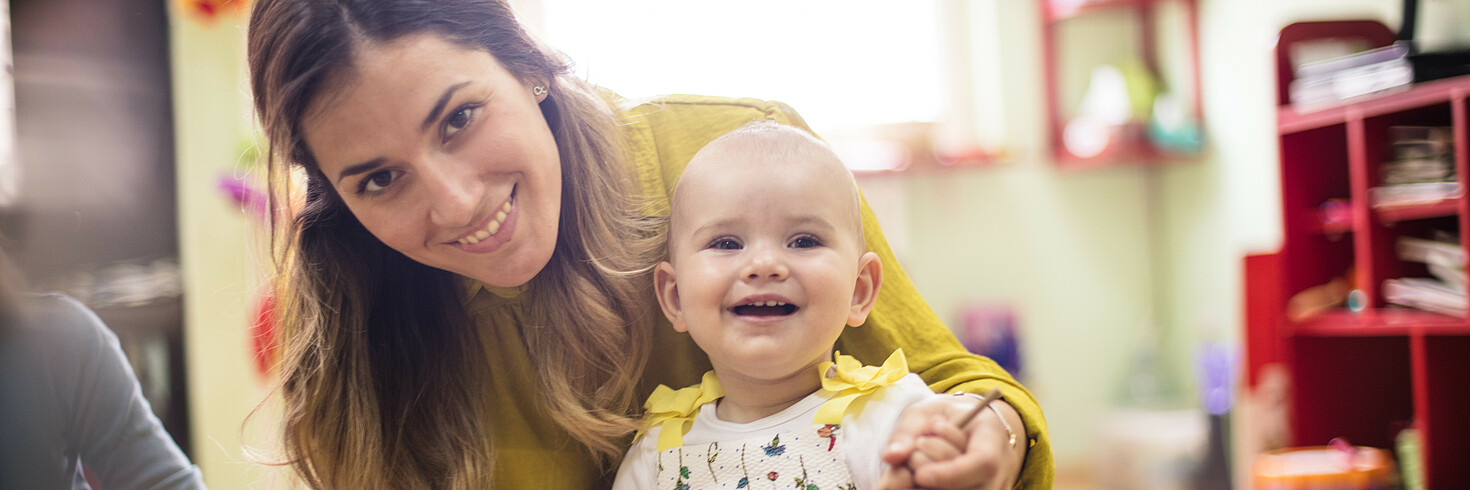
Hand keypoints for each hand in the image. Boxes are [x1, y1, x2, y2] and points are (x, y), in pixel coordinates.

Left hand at [879, 395, 1024, 488]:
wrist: (970, 428)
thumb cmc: (948, 417)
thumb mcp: (926, 412)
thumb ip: (907, 432)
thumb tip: (890, 457)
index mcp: (993, 439)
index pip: (983, 463)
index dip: (951, 473)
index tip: (920, 475)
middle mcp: (1000, 470)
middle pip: (966, 487)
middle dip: (930, 468)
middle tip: (920, 442)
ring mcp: (991, 489)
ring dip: (927, 481)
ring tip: (920, 454)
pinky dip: (925, 488)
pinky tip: (921, 473)